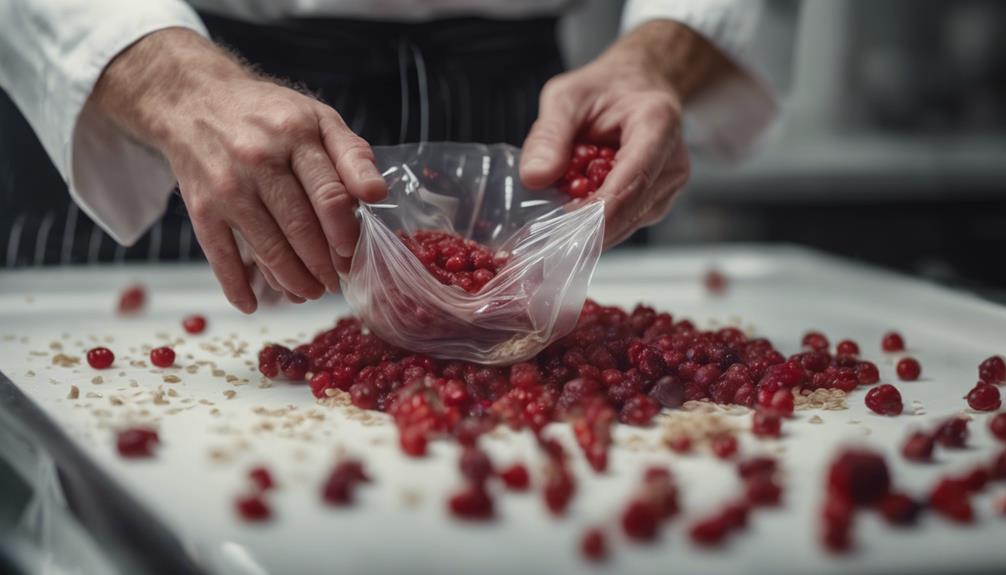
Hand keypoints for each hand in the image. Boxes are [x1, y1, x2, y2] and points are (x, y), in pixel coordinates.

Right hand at [90, 28, 385, 311]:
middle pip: (300, 227)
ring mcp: (228, 187)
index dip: (345, 233)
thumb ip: (353, 155)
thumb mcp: (317, 118)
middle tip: (335, 281)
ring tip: (309, 292)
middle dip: (323, 264)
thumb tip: (378, 194)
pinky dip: (236, 286)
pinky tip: (252, 305)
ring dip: (292, 280)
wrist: (192, 100)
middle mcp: (259, 160)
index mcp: (296, 135)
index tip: (352, 254)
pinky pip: (221, 256)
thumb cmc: (267, 114)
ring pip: (267, 248)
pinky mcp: (201, 208)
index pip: (330, 195)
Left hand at [520, 20, 734, 247]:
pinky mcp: (657, 203)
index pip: (633, 181)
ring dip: (588, 224)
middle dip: (584, 228)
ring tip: (557, 207)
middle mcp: (673, 162)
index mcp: (657, 125)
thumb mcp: (567, 97)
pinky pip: (623, 223)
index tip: (562, 230)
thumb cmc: (605, 88)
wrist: (636, 87)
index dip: (598, 211)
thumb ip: (549, 135)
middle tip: (541, 237)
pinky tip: (576, 205)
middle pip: (629, 211)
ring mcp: (668, 187)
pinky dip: (595, 221)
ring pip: (625, 224)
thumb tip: (534, 178)